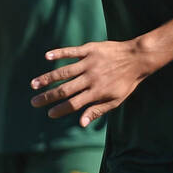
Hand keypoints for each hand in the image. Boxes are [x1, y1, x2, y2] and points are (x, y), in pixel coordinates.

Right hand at [30, 41, 147, 125]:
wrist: (138, 58)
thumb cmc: (127, 82)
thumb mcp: (116, 100)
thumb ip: (97, 111)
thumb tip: (81, 123)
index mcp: (97, 92)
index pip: (74, 104)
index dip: (60, 109)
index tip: (49, 113)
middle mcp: (91, 78)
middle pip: (65, 90)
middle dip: (47, 97)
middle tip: (34, 102)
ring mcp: (89, 63)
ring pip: (64, 72)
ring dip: (47, 78)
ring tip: (34, 84)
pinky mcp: (90, 49)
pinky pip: (71, 52)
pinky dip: (59, 53)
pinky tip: (47, 56)